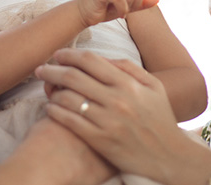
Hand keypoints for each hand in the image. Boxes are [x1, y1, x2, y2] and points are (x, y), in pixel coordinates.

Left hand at [35, 48, 194, 181]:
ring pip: (68, 99)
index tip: (58, 54)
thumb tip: (102, 59)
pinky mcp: (100, 141)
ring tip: (46, 88)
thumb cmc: (160, 119)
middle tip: (41, 69)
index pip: (90, 61)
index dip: (69, 54)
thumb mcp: (153, 87)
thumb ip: (129, 68)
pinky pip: (70, 122)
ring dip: (51, 91)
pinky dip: (55, 112)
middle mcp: (117, 100)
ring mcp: (107, 121)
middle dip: (52, 70)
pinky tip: (50, 108)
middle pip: (73, 77)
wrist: (170, 157)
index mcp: (128, 84)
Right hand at [76, 0, 161, 26]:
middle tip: (125, 9)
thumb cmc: (106, 9)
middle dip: (137, 3)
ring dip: (127, 8)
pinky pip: (121, 0)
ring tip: (118, 10)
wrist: (85, 14)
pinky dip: (122, 10)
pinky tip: (118, 13)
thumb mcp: (128, 7)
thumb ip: (142, 3)